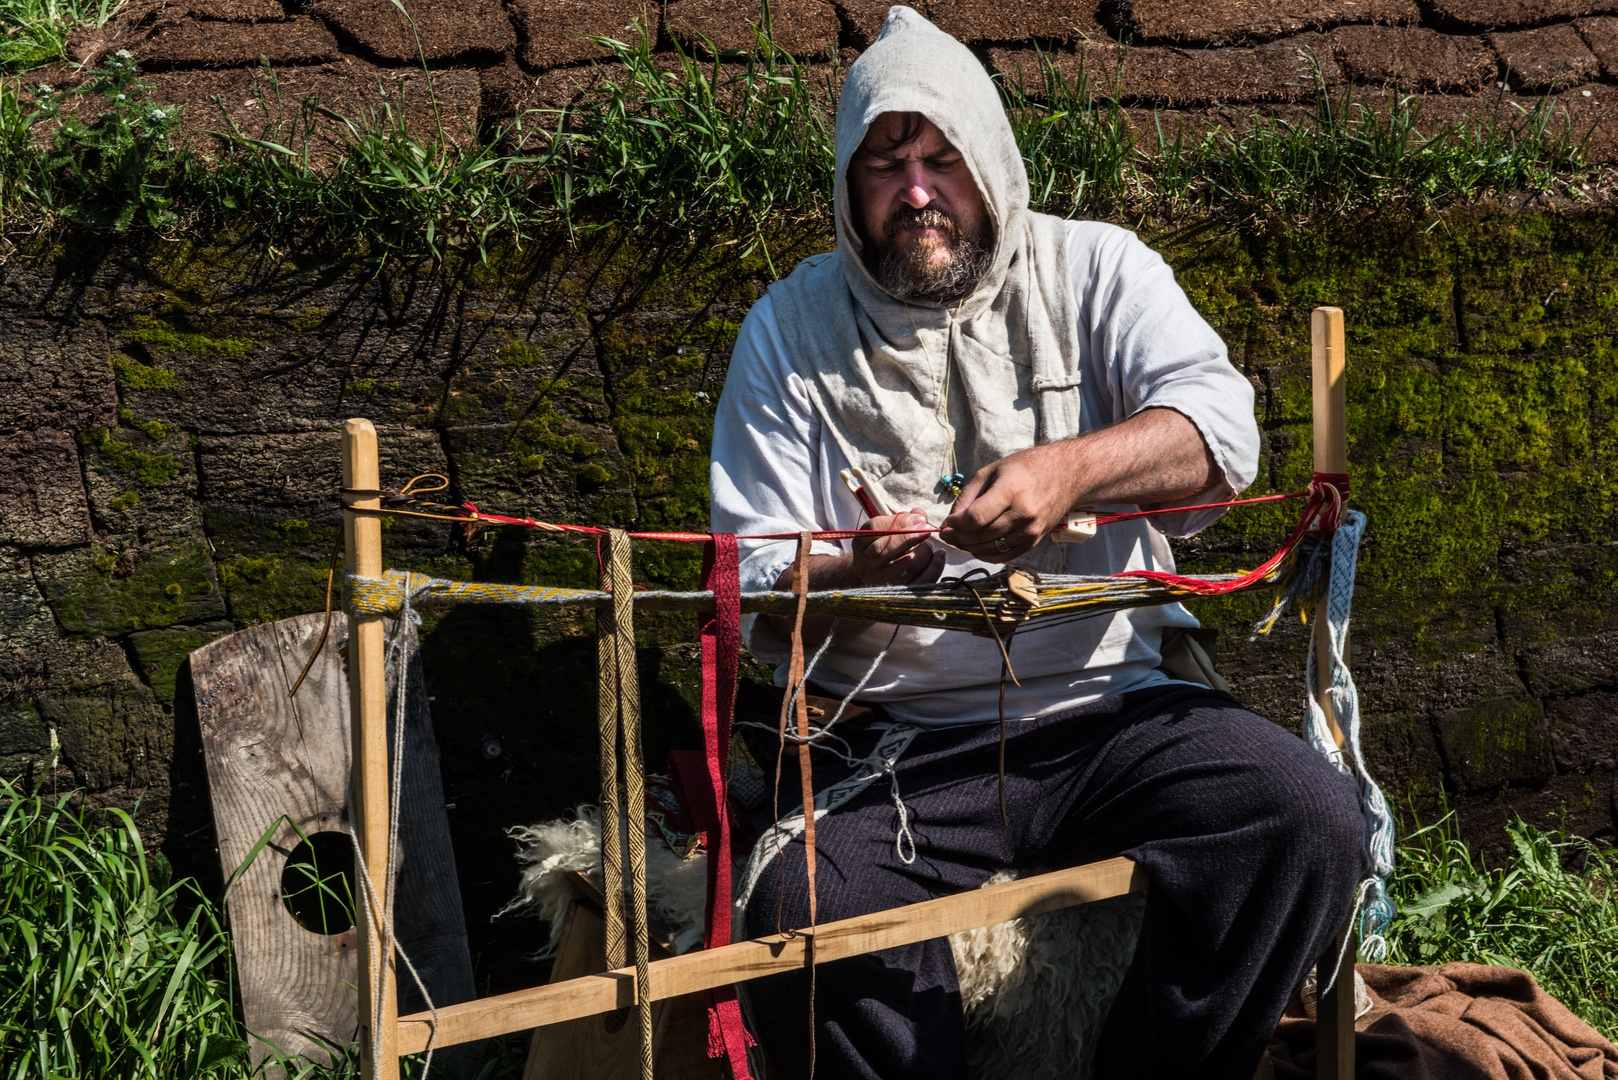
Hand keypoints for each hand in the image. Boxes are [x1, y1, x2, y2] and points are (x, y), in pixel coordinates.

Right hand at [850, 509, 945, 585]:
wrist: (877, 575)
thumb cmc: (884, 546)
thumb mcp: (886, 529)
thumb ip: (902, 519)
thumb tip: (920, 516)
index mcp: (860, 545)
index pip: (875, 529)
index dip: (899, 522)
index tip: (919, 518)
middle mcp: (865, 567)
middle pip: (885, 550)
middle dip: (911, 537)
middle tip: (927, 529)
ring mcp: (880, 584)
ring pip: (907, 566)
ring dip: (924, 552)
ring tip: (929, 545)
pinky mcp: (899, 595)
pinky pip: (921, 583)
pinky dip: (934, 568)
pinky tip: (939, 556)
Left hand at [939, 444, 1080, 562]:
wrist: (1067, 474)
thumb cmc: (1026, 468)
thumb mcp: (992, 470)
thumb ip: (968, 496)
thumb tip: (951, 521)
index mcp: (1011, 491)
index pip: (976, 518)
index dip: (956, 525)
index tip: (946, 523)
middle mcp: (1023, 513)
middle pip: (982, 536)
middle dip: (958, 538)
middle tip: (946, 534)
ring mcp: (1031, 530)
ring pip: (991, 549)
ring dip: (970, 548)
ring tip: (959, 539)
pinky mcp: (1035, 540)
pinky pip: (1005, 556)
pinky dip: (987, 555)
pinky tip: (976, 547)